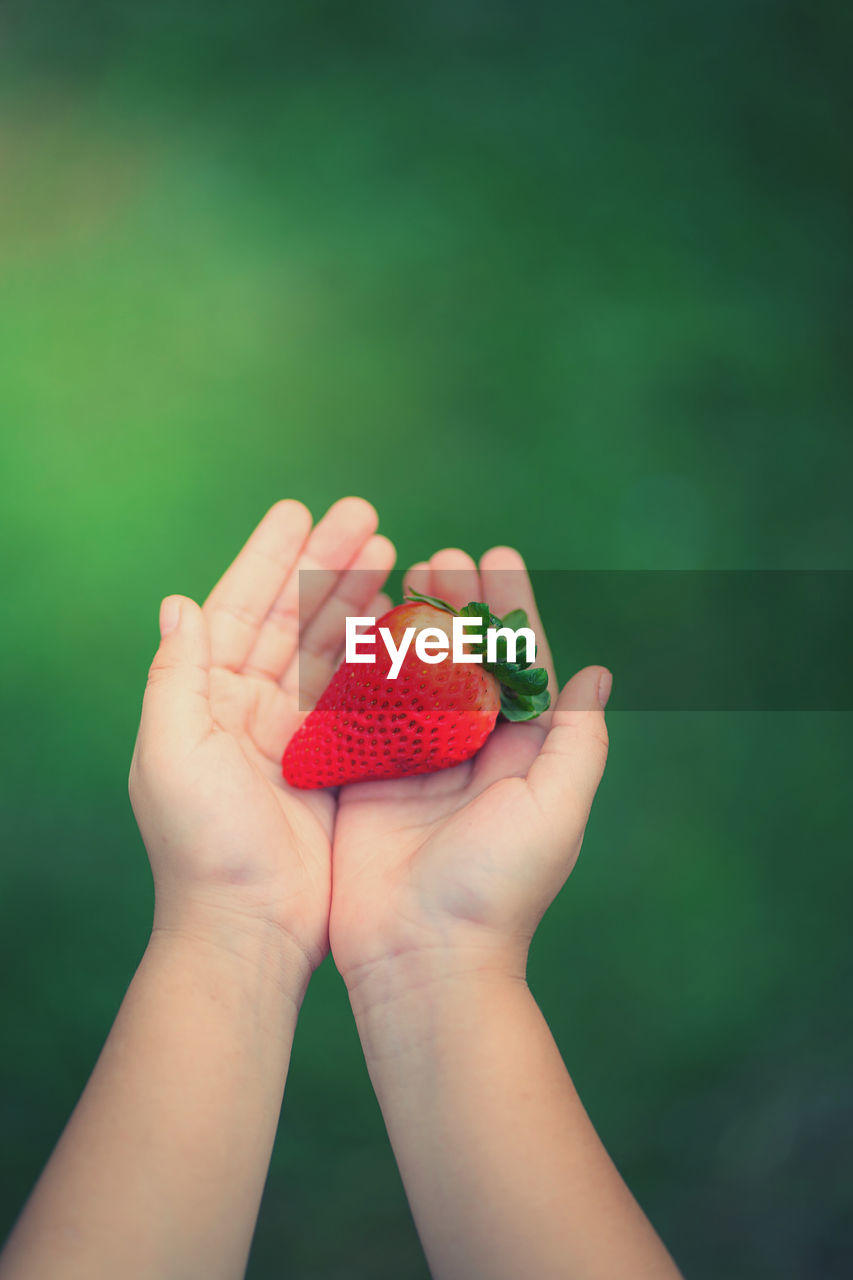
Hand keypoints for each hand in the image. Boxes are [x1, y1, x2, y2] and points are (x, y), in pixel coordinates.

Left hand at [129, 497, 394, 988]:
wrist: (248, 930)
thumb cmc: (203, 846)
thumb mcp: (172, 756)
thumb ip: (176, 677)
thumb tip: (178, 604)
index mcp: (207, 699)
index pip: (238, 610)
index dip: (269, 558)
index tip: (300, 511)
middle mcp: (249, 708)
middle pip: (291, 619)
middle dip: (326, 565)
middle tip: (367, 518)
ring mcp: (295, 735)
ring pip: (329, 650)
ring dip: (357, 601)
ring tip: (394, 554)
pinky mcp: (335, 764)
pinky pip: (361, 696)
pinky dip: (379, 657)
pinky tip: (404, 625)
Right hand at [329, 547, 610, 999]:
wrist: (422, 958)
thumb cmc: (498, 888)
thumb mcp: (556, 811)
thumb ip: (578, 740)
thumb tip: (597, 673)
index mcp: (521, 756)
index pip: (520, 665)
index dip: (510, 608)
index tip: (496, 556)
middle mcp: (469, 754)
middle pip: (462, 660)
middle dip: (454, 605)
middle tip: (439, 555)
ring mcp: (414, 765)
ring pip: (411, 676)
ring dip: (407, 624)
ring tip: (397, 574)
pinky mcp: (366, 780)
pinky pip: (363, 712)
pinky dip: (359, 668)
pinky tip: (351, 625)